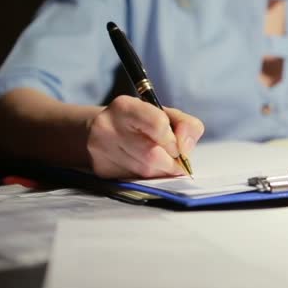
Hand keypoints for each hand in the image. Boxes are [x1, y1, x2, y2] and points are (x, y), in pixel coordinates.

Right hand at [86, 95, 204, 177]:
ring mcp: (101, 150)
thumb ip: (187, 126)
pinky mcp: (101, 170)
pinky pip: (134, 181)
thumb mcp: (167, 114)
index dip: (174, 140)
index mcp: (125, 106)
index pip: (158, 124)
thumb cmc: (142, 122)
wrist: (101, 130)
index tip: (177, 146)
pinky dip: (147, 179)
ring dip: (160, 172)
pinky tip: (143, 167)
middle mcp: (108, 126)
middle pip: (152, 154)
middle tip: (175, 162)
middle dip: (170, 163)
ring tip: (159, 163)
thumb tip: (185, 149)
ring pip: (144, 172)